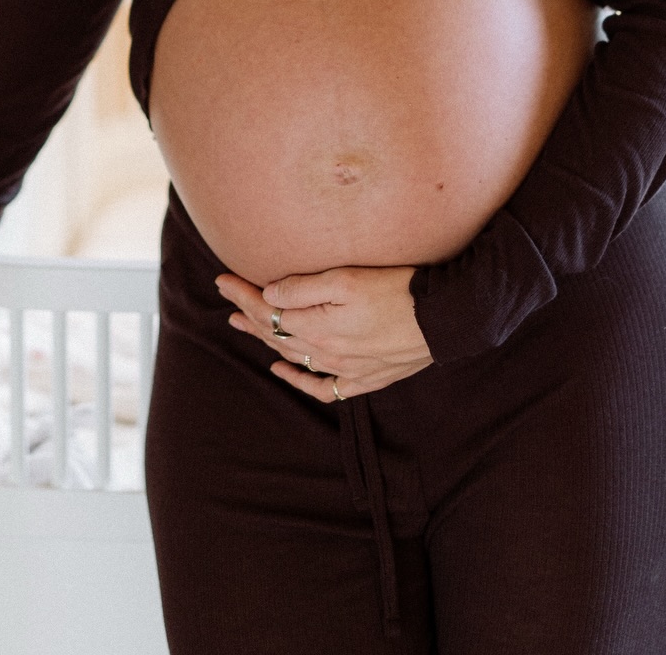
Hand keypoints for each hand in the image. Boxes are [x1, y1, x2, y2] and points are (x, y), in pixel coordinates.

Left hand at [216, 263, 431, 401]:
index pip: (268, 312)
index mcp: (318, 328)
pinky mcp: (365, 377)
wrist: (444, 319)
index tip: (221, 280)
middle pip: (276, 335)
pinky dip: (299, 380)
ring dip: (266, 342)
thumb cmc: (398, 290)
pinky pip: (323, 387)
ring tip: (244, 325)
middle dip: (248, 315)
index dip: (243, 295)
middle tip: (227, 299)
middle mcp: (326, 353)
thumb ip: (304, 289)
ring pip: (294, 357)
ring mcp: (346, 369)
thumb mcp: (347, 279)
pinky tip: (284, 371)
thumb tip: (268, 296)